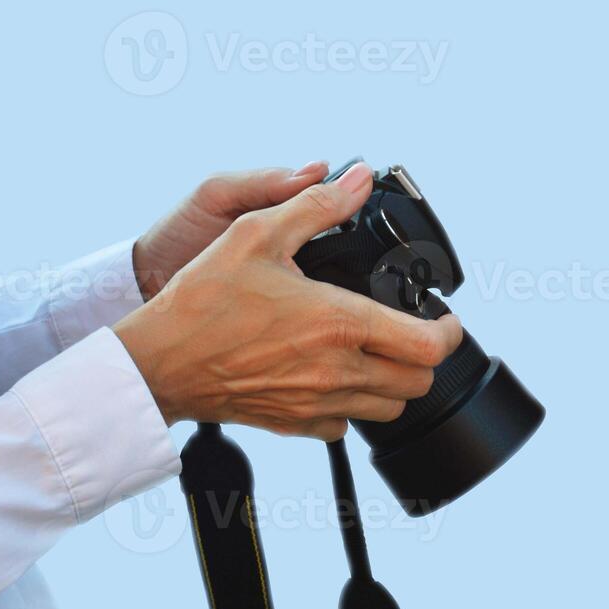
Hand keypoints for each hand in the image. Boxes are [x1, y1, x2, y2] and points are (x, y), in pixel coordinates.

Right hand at [115, 163, 464, 440]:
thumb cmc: (202, 300)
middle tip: (408, 330)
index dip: (448, 330)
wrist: (159, 361)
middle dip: (423, 355)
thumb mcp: (256, 233)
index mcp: (339, 324)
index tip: (440, 317)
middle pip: (418, 381)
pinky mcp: (294, 424)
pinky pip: (345, 427)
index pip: (430, 345)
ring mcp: (317, 404)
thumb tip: (357, 181)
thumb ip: (315, 205)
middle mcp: (337, 372)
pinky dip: (349, 405)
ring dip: (391, 381)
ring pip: (388, 409)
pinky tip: (330, 376)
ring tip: (372, 352)